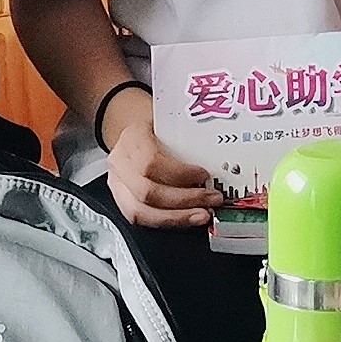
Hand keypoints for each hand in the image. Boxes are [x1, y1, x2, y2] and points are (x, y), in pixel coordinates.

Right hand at [100, 87, 217, 228]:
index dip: (180, 174)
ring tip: (203, 214)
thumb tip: (222, 152)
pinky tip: (188, 218)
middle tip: (212, 198)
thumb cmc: (157, 125)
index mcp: (132, 137)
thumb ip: (190, 135)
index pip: (151, 162)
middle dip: (184, 200)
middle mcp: (120, 162)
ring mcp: (118, 183)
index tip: (204, 175)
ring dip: (177, 217)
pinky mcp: (122, 200)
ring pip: (141, 212)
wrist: (136, 130)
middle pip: (147, 192)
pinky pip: (142, 219)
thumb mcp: (172, 120)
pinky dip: (168, 221)